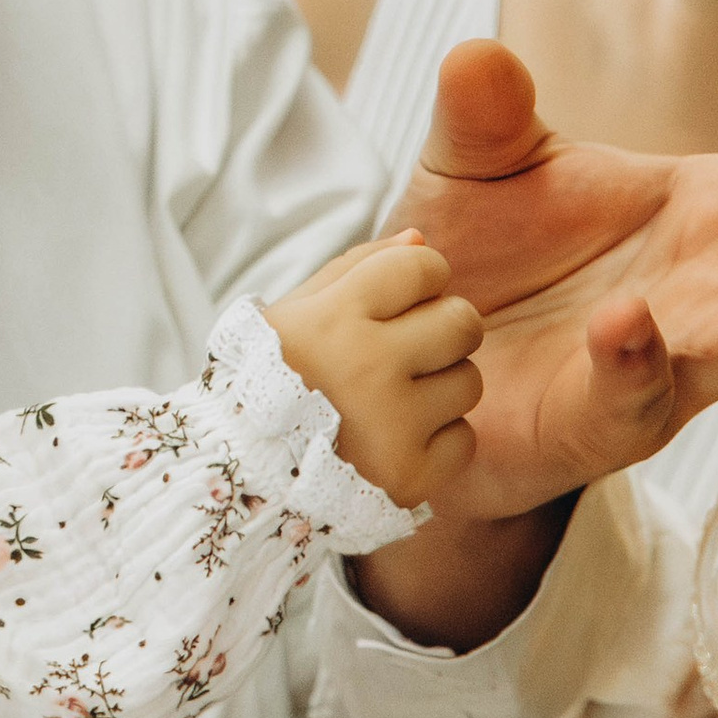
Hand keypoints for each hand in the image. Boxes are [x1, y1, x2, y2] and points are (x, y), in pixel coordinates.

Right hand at [263, 232, 482, 511]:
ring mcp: (390, 426)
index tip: (397, 301)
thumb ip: (356, 268)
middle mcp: (365, 368)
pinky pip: (464, 440)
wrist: (247, 477)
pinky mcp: (409, 476)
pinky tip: (396, 441)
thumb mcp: (294, 313)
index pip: (424, 266)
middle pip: (463, 321)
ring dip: (439, 388)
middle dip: (443, 329)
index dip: (419, 277)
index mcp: (332, 319)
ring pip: (469, 382)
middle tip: (407, 351)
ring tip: (393, 401)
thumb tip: (421, 240)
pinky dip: (437, 442)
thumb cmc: (272, 380)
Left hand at [386, 41, 717, 522]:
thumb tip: (477, 54)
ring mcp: (664, 364)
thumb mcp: (476, 168)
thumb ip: (486, 115)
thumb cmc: (476, 256)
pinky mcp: (592, 426)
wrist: (403, 365)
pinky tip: (628, 320)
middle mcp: (709, 291)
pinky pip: (631, 399)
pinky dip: (635, 362)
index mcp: (709, 212)